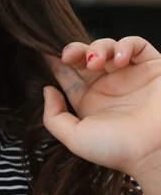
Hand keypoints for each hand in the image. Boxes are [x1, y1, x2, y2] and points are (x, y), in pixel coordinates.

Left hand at [43, 36, 160, 184]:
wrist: (156, 149)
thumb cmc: (118, 148)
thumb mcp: (75, 137)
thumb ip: (54, 116)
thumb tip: (47, 90)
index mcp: (91, 102)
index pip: (70, 76)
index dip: (58, 63)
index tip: (46, 53)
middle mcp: (111, 88)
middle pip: (86, 58)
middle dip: (74, 51)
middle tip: (68, 55)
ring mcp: (132, 76)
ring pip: (109, 48)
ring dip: (98, 48)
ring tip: (96, 61)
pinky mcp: (154, 68)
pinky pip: (138, 45)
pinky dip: (126, 45)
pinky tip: (120, 59)